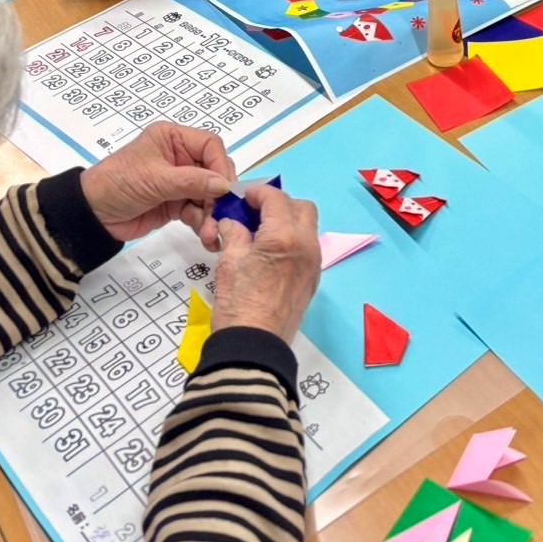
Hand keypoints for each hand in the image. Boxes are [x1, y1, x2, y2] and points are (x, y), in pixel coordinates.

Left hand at [80, 123, 233, 247]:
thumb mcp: (155, 179)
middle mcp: (180, 156)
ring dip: (213, 214)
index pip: (210, 145)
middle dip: (217, 194)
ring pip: (209, 194)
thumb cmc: (119, 184)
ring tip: (210, 233)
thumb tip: (225, 185)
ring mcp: (180, 182)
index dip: (220, 165)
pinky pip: (199, 211)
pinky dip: (204, 224)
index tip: (225, 188)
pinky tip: (206, 238)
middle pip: (213, 171)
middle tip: (221, 214)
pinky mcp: (177, 203)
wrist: (91, 216)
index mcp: (173, 138)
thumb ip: (192, 181)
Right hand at [211, 183, 320, 344]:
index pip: (275, 199)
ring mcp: (313, 263)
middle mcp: (306, 245)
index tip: (243, 198)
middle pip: (301, 207)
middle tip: (254, 213)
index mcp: (285, 236)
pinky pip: (307, 248)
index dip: (257, 193)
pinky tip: (270, 253)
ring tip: (260, 233)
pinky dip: (292, 241)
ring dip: (288, 222)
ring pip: (307, 227)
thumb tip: (232, 222)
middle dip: (278, 204)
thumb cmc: (238, 304)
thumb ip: (234, 234)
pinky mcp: (312, 280)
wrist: (253, 348)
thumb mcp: (229, 262)